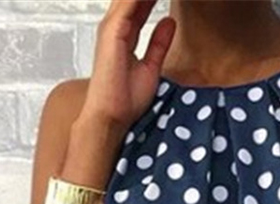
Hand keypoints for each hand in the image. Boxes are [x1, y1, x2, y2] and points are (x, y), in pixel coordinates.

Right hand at [83, 0, 176, 128]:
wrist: (111, 116)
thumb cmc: (125, 100)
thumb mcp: (151, 67)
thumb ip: (159, 43)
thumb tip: (169, 22)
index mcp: (123, 34)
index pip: (141, 3)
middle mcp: (115, 26)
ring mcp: (112, 26)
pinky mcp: (113, 30)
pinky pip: (130, 2)